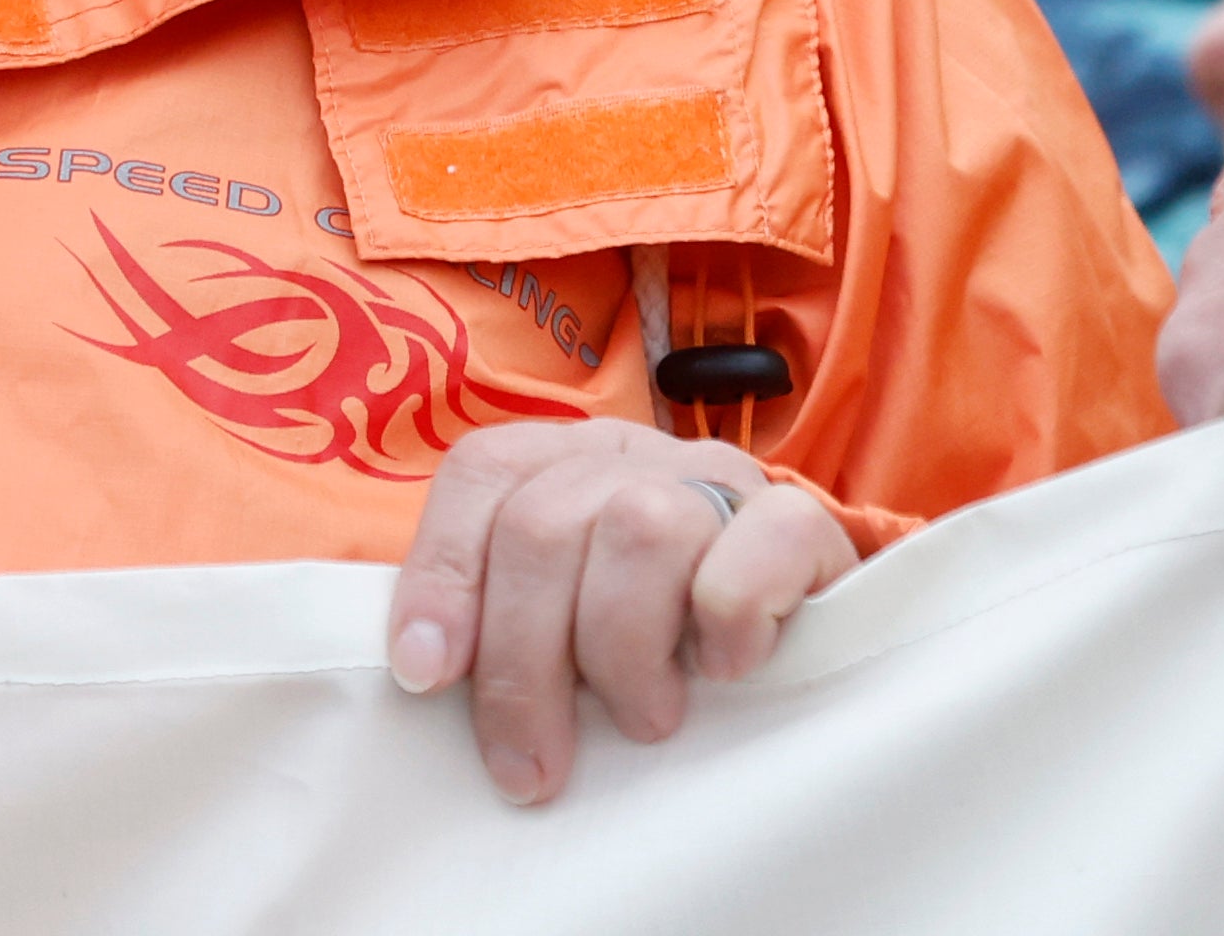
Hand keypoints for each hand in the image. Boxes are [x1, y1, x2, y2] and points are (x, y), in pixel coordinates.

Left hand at [387, 416, 856, 805]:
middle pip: (545, 523)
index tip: (429, 678)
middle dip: (525, 662)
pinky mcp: (803, 523)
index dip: (443, 574)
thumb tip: (421, 671)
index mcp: (565, 463)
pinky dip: (729, 620)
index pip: (484, 474)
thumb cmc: (651, 647)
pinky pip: (758, 544)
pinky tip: (725, 668)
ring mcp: (721, 481)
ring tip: (643, 718)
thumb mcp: (558, 630)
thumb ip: (493, 628)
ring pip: (640, 528)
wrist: (800, 639)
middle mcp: (637, 457)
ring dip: (624, 649)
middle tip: (535, 765)